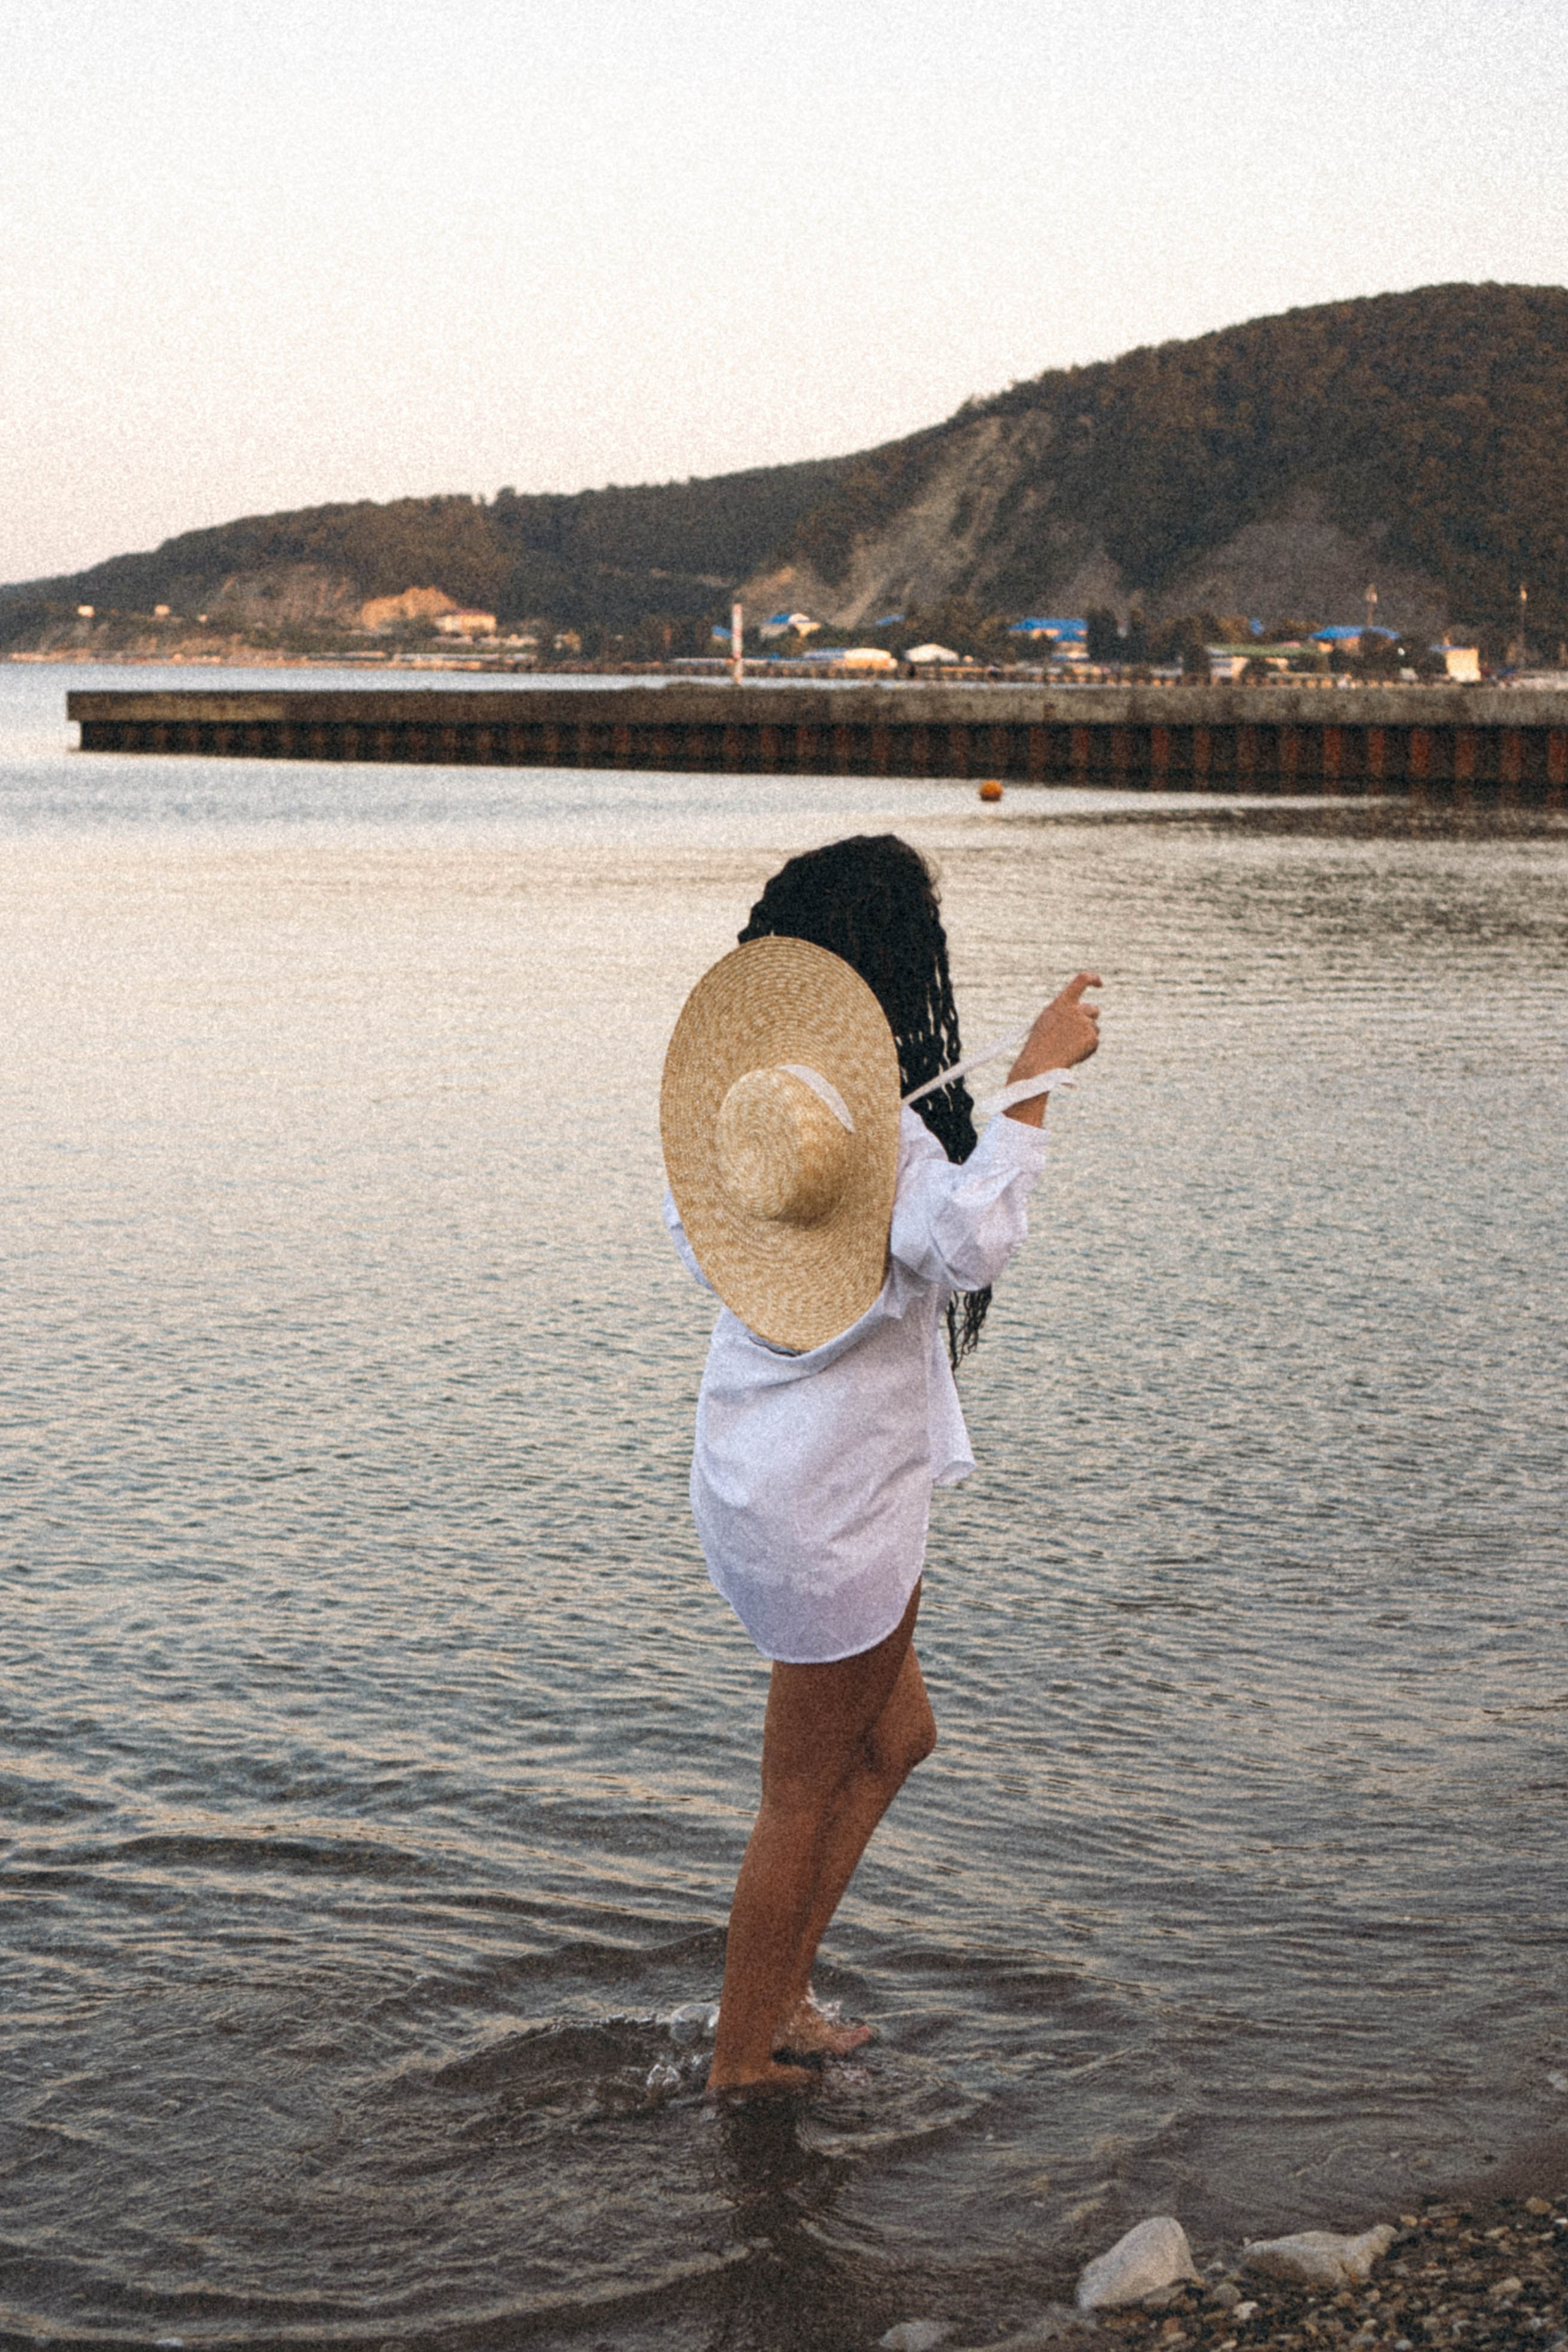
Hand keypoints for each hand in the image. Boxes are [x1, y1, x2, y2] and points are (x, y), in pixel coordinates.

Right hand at [1003, 972, 1100, 1124]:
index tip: (1099, 983)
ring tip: (1067, 1048)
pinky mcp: (1092, 1038)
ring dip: (1086, 1037)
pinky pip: (1094, 1042)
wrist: (1040, 1064)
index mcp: (1062, 1002)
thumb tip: (1079, 1013)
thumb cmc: (1039, 1044)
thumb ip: (1063, 1012)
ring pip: (1094, 1028)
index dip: (1092, 978)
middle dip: (1090, 1018)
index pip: (1081, 980)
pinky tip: (1072, 1055)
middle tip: (1081, 1030)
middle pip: (1093, 1009)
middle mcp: (1075, 1010)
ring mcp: (1085, 1024)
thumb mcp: (1046, 1022)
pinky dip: (1087, 1049)